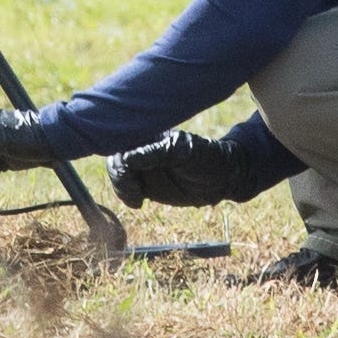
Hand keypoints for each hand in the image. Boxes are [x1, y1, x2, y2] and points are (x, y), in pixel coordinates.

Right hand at [106, 129, 256, 209]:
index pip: (123, 141)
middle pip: (116, 158)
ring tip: (137, 200)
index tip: (126, 172)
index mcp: (152, 134)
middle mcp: (145, 148)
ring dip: (122, 188)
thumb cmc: (205, 158)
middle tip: (135, 194)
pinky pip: (126, 187)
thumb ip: (155, 153)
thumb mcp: (182, 153)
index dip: (120, 158)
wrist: (222, 178)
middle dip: (119, 176)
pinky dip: (126, 195)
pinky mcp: (146, 183)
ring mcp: (144, 166)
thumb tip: (127, 158)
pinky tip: (138, 203)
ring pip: (119, 173)